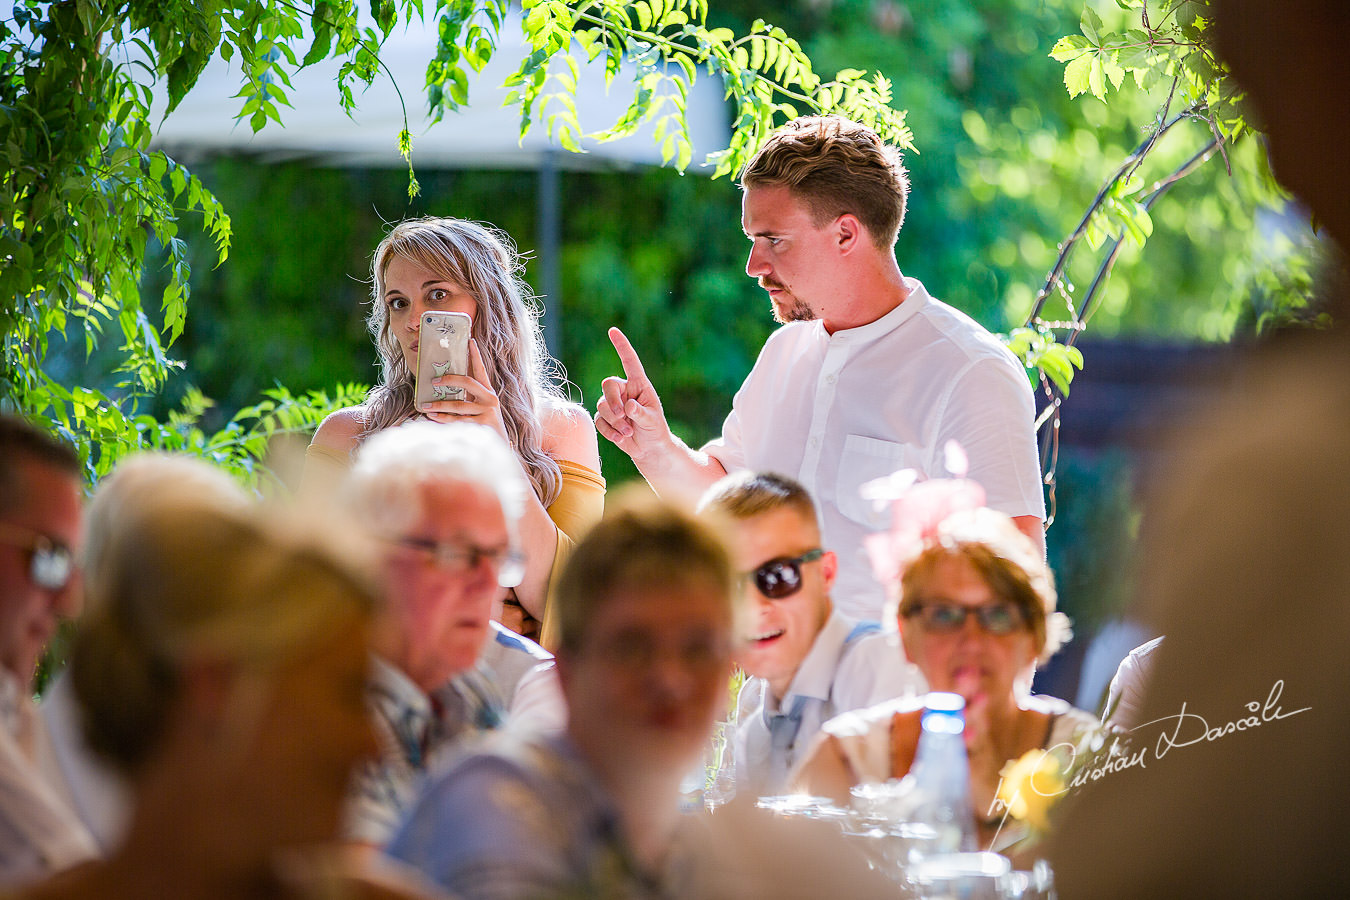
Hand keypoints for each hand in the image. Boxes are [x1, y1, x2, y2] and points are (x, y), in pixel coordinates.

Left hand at [418, 339, 510, 444]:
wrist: (498, 447)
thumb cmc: (484, 425)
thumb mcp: (481, 408)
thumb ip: (468, 398)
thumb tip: (443, 387)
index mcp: (488, 392)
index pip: (481, 370)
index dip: (476, 355)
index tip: (470, 340)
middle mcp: (489, 399)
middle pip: (468, 383)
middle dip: (449, 379)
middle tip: (433, 381)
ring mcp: (486, 413)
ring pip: (458, 405)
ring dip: (439, 406)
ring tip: (425, 406)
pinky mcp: (481, 426)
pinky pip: (457, 421)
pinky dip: (442, 420)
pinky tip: (432, 418)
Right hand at [595, 327, 671, 461]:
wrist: (649, 449)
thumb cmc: (655, 430)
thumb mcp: (653, 421)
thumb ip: (641, 413)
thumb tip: (629, 406)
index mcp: (639, 385)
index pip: (630, 362)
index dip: (622, 346)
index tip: (613, 331)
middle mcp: (625, 391)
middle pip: (608, 385)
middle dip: (613, 402)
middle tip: (623, 416)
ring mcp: (613, 404)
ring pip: (602, 406)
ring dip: (615, 421)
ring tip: (629, 432)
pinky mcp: (605, 418)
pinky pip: (599, 421)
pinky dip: (610, 431)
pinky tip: (622, 439)